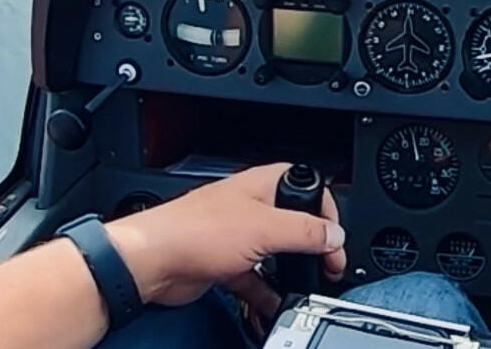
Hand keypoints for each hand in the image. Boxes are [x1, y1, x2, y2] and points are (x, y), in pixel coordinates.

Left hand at [105, 164, 346, 315]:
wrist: (155, 260)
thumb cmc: (196, 230)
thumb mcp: (264, 228)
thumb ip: (304, 231)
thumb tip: (334, 235)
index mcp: (262, 185)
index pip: (307, 187)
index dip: (326, 211)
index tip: (335, 238)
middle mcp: (251, 207)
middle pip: (293, 224)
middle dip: (311, 247)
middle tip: (326, 266)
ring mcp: (237, 236)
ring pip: (274, 254)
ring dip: (289, 273)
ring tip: (303, 289)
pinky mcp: (224, 263)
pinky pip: (255, 279)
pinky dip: (266, 294)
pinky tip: (273, 305)